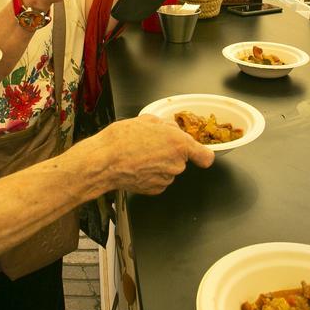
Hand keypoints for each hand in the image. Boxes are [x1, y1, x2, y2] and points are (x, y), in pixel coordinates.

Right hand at [85, 114, 213, 193]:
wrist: (104, 161)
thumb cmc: (122, 140)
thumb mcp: (147, 120)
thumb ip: (166, 125)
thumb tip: (172, 129)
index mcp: (179, 144)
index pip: (205, 156)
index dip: (202, 155)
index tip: (199, 155)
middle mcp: (177, 164)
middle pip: (181, 159)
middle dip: (169, 153)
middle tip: (150, 145)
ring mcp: (167, 179)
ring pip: (169, 170)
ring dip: (159, 164)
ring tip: (139, 155)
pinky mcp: (155, 189)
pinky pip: (158, 180)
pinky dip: (150, 175)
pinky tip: (137, 167)